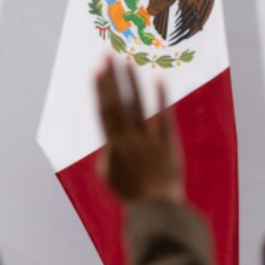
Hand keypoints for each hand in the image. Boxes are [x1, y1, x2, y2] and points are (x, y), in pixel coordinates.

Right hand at [95, 58, 181, 202]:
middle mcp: (129, 139)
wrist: (157, 209)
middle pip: (119, 102)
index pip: (104, 111)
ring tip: (128, 61)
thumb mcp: (109, 176)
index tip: (96, 69)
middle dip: (112, 78)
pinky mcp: (168, 142)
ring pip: (139, 105)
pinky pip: (164, 115)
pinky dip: (161, 97)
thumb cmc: (130, 194)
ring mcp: (149, 139)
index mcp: (112, 147)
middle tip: (107, 55)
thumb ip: (107, 154)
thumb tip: (109, 139)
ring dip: (132, 82)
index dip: (100, 90)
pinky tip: (159, 79)